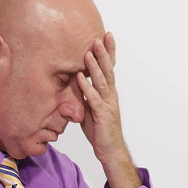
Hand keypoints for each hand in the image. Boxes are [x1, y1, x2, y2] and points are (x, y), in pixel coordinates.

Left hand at [75, 32, 140, 187]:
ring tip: (88, 52)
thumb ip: (85, 96)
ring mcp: (108, 105)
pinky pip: (93, 98)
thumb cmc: (100, 131)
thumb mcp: (90, 109)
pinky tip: (80, 77)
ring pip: (102, 81)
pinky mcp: (102, 115)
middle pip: (108, 70)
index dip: (109, 53)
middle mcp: (111, 96)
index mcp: (109, 93)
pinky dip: (86, 87)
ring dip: (95, 66)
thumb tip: (76, 83)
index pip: (110, 69)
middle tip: (99, 37)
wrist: (110, 150)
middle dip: (104, 53)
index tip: (105, 37)